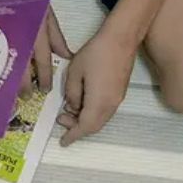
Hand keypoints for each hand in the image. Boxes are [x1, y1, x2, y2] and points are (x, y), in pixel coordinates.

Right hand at [0, 0, 70, 94]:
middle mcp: (24, 40)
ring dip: (11, 80)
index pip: (44, 62)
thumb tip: (66, 56)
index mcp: (39, 35)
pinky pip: (0, 56)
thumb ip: (56, 38)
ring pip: (11, 65)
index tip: (44, 91)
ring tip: (11, 92)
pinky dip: (1, 67)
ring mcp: (8, 38)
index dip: (45, 78)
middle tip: (25, 98)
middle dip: (25, 86)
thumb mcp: (48, 15)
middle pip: (25, 69)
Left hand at [58, 29, 134, 146]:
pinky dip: (91, 112)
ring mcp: (117, 99)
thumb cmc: (96, 53)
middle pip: (94, 126)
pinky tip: (80, 101)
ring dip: (84, 119)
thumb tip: (73, 106)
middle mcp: (111, 105)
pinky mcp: (119, 92)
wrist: (120, 40)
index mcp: (99, 102)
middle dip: (77, 127)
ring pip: (100, 119)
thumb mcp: (74, 72)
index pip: (85, 126)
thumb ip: (72, 93)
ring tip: (67, 110)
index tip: (63, 141)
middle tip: (61, 119)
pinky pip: (104, 110)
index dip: (73, 135)